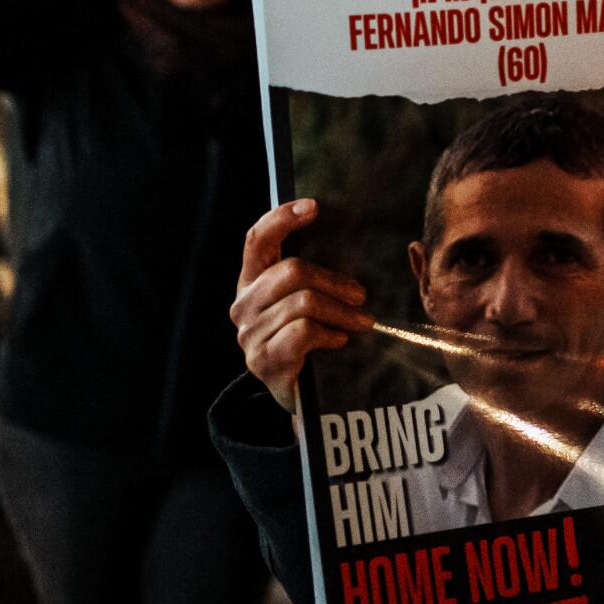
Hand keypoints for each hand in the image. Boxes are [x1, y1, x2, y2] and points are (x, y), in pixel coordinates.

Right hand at [231, 199, 374, 412]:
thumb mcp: (302, 302)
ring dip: (341, 312)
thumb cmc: (306, 340)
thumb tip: (347, 236)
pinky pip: (303, 332)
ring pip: (304, 303)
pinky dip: (329, 334)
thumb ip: (310, 275)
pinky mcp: (263, 360)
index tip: (314, 206)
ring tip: (361, 322)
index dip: (282, 218)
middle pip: (292, 272)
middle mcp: (243, 304)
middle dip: (335, 282)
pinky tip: (339, 340)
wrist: (297, 396)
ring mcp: (250, 334)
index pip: (257, 239)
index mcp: (251, 281)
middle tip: (361, 296)